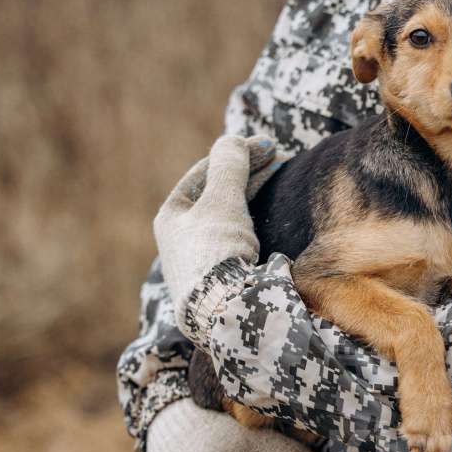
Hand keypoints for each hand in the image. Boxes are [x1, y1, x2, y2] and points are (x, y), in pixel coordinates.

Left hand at [153, 135, 279, 338]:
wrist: (224, 311)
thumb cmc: (217, 251)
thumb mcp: (222, 200)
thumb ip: (229, 167)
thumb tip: (232, 141)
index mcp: (171, 217)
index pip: (205, 173)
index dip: (237, 154)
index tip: (270, 145)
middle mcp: (181, 239)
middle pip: (217, 195)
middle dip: (248, 175)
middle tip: (279, 160)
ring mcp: (200, 262)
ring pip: (229, 219)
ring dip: (254, 199)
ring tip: (280, 186)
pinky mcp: (221, 282)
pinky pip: (238, 242)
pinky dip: (256, 225)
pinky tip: (273, 223)